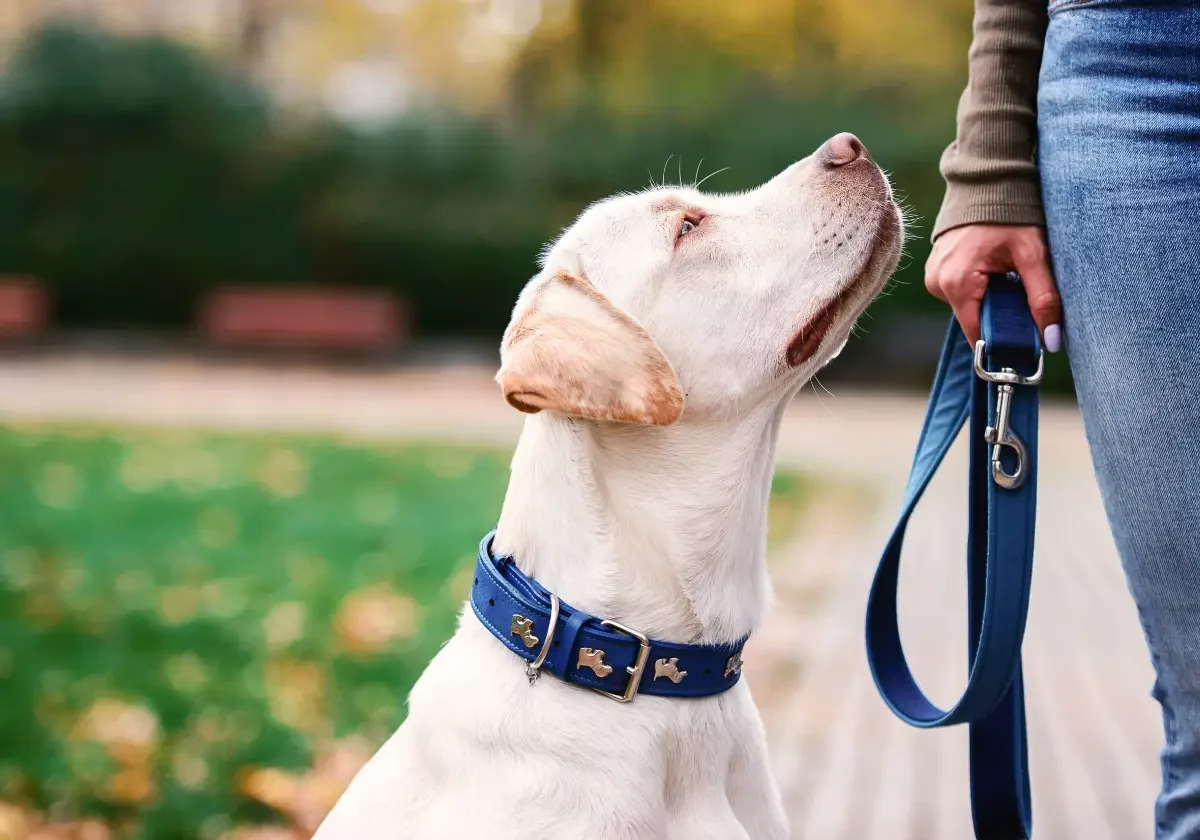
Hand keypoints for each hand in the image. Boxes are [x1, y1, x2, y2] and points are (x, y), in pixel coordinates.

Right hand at [925, 224, 1061, 350]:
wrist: (986, 182)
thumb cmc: (1009, 214)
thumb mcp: (1032, 255)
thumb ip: (1043, 297)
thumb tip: (1051, 339)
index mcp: (957, 283)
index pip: (977, 334)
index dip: (1003, 343)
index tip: (1026, 344)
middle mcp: (938, 284)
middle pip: (974, 320)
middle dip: (1000, 316)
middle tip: (1024, 298)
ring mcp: (934, 277)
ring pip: (968, 307)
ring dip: (991, 301)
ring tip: (1008, 278)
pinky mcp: (936, 271)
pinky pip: (961, 293)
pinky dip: (980, 290)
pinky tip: (994, 272)